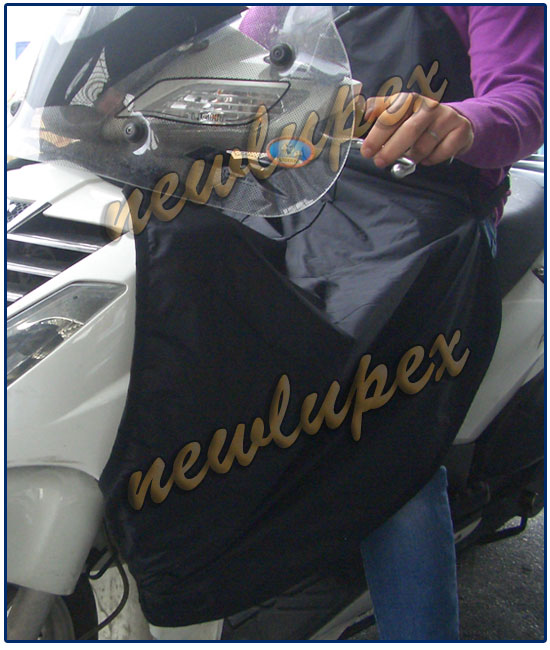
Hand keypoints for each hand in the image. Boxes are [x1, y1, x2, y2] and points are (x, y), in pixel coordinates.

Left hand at [359, 93, 473, 167]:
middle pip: (408, 131)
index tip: (367, 151)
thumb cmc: (417, 119)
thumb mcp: (397, 111)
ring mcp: (446, 117)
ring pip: (423, 146)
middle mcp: (428, 106)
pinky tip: (428, 156)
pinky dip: (430, 160)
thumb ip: (377, 111)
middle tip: (380, 162)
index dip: (377, 135)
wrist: (454, 121)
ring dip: (412, 157)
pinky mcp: (460, 130)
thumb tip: (356, 113)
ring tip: (409, 156)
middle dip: (391, 150)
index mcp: (408, 100)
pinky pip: (440, 153)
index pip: (391, 116)